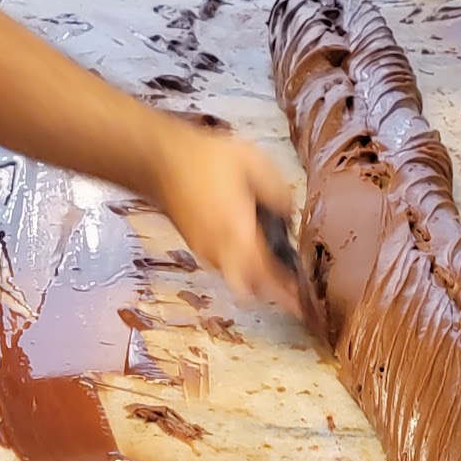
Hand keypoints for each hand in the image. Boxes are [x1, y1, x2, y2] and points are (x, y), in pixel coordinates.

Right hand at [149, 118, 300, 313]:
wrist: (158, 159)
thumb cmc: (206, 158)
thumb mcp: (252, 162)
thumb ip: (278, 191)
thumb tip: (289, 217)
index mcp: (236, 229)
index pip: (265, 273)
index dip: (285, 292)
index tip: (302, 302)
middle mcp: (219, 248)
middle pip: (249, 288)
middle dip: (271, 294)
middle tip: (292, 294)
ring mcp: (204, 250)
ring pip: (235, 280)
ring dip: (255, 281)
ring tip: (275, 272)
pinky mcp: (196, 246)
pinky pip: (224, 266)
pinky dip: (240, 268)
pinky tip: (250, 252)